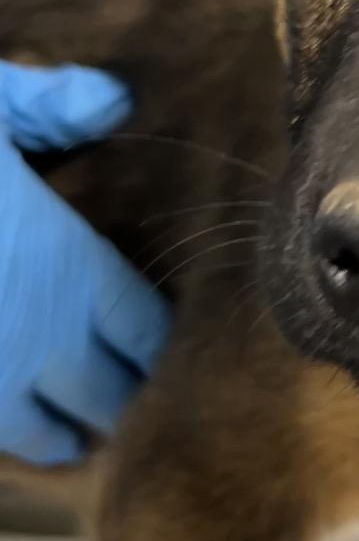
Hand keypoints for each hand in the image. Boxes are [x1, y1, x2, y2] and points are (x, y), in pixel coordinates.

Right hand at [0, 61, 167, 464]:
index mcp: (69, 269)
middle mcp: (35, 337)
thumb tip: (112, 100)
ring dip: (55, 435)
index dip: (157, 346)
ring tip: (71, 440)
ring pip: (34, 434)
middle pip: (105, 394)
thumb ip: (51, 106)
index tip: (161, 351)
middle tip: (124, 403)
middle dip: (118, 399)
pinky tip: (1, 426)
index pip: (144, 330)